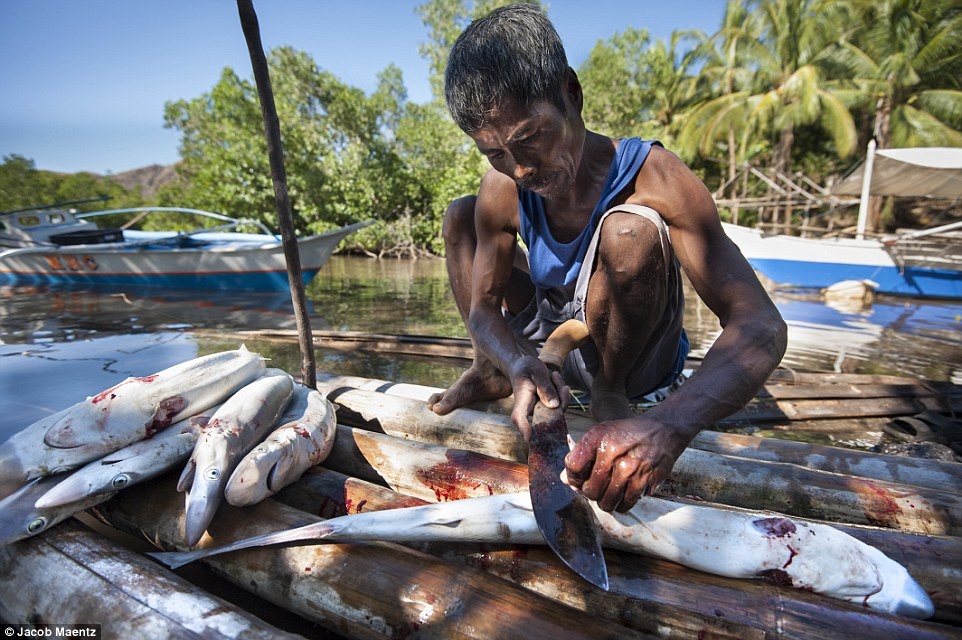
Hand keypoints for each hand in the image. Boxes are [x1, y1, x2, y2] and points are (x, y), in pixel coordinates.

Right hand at [507, 355, 568, 440]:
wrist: (525, 365)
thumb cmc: (526, 368)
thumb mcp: (535, 372)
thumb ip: (545, 387)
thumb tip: (554, 405)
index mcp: (522, 401)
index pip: (520, 418)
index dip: (525, 430)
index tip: (530, 439)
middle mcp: (531, 410)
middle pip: (548, 417)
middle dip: (560, 399)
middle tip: (555, 377)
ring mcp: (541, 410)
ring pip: (559, 409)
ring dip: (560, 389)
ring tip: (552, 375)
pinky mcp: (550, 408)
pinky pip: (563, 402)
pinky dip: (562, 389)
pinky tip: (554, 377)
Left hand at [564, 416, 686, 512]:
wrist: (662, 431)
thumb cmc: (627, 434)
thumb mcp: (601, 434)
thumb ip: (581, 455)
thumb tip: (565, 480)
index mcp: (598, 438)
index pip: (573, 467)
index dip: (573, 477)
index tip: (579, 479)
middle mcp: (613, 454)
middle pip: (590, 490)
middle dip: (591, 492)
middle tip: (597, 487)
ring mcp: (630, 469)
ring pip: (607, 502)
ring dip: (606, 501)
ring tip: (609, 493)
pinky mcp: (645, 481)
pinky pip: (626, 504)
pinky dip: (622, 504)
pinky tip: (623, 495)